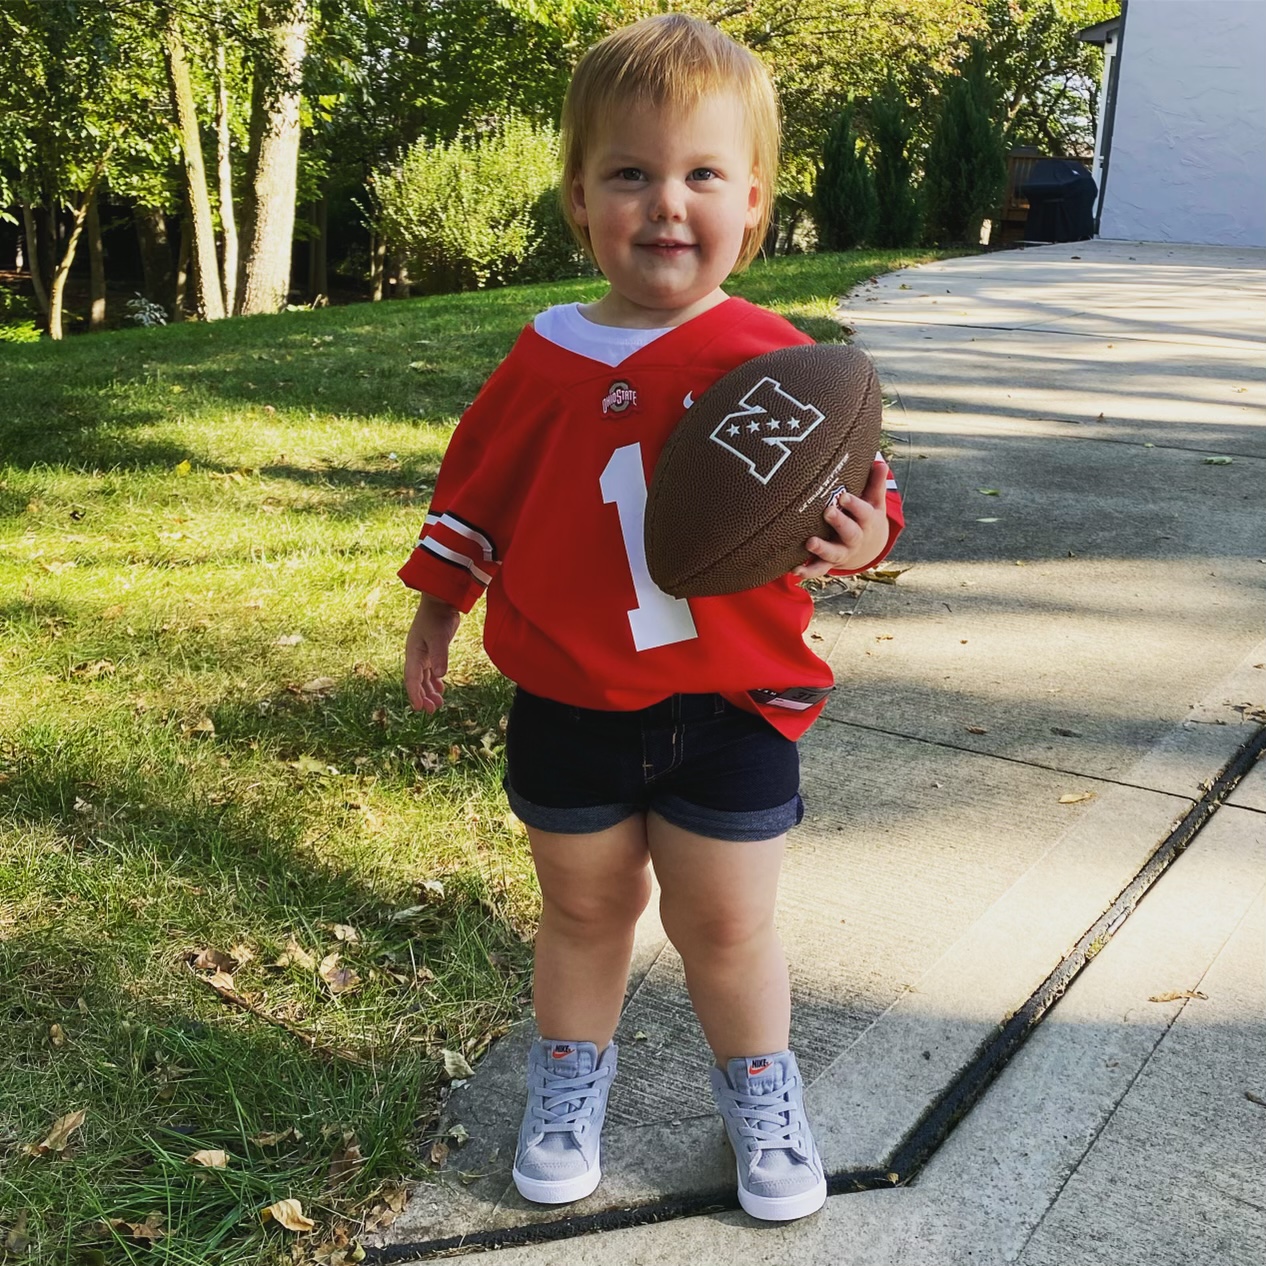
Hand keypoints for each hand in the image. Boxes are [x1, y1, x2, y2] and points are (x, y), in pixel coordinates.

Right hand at [404, 594, 461, 712]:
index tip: (419, 708)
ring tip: (438, 705)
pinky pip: (430, 671)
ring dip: (429, 691)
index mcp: (413, 653)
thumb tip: (440, 675)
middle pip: (417, 681)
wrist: (441, 602)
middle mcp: (416, 655)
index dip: (414, 694)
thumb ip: (440, 656)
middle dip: (423, 697)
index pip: (411, 678)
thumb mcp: (439, 637)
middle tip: (431, 710)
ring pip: (424, 678)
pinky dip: (434, 681)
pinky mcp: (432, 651)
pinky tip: (440, 689)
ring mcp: (423, 653)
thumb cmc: (437, 618)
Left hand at [793, 461, 889, 579]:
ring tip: (810, 543)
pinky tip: (795, 570)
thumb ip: (875, 483)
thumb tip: (880, 462)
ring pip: (833, 553)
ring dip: (822, 549)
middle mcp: (855, 539)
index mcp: (867, 522)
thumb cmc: (867, 518)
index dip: (854, 505)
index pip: (863, 512)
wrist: (869, 550)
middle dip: (840, 523)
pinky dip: (808, 571)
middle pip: (850, 533)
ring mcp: (842, 552)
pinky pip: (819, 569)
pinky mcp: (829, 562)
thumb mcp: (875, 502)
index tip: (843, 495)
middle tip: (828, 512)